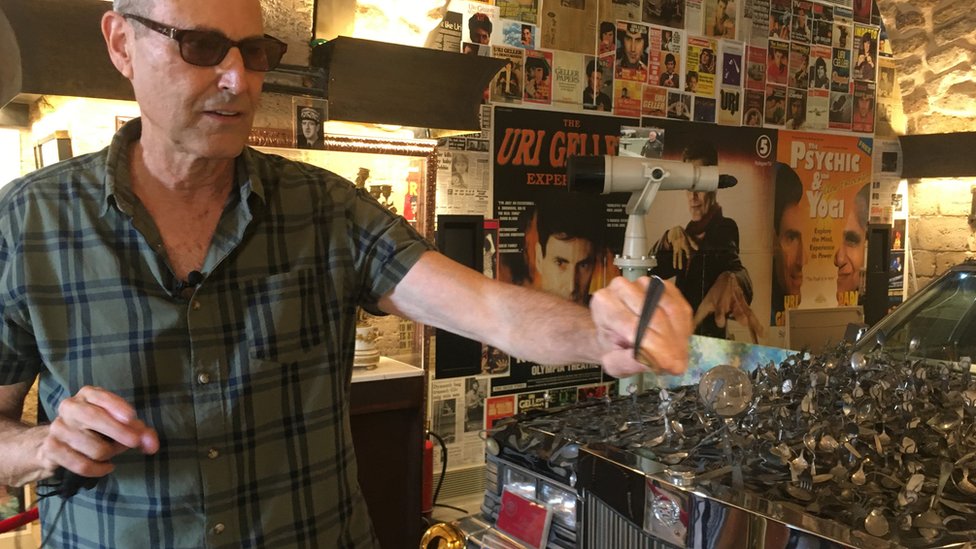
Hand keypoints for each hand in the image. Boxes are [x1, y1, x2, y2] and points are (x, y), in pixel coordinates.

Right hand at [38, 386, 158, 479]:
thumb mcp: (119, 425)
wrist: (57, 444)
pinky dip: (98, 469)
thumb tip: (152, 445)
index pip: (101, 397)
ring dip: (110, 454)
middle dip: (119, 432)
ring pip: (93, 447)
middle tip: (136, 442)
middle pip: (94, 418)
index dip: (116, 406)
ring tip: (113, 453)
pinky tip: (107, 467)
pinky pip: (81, 464)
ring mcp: (58, 428)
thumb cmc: (96, 430)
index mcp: (88, 395)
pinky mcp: (51, 449)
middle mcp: (70, 407)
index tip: (131, 417)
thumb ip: (139, 432)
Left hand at [589, 276, 692, 376]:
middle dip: (669, 344)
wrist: (616, 331)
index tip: (667, 365)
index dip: (654, 347)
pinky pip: (680, 305)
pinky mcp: (662, 286)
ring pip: (670, 309)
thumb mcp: (613, 362)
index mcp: (603, 303)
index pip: (632, 325)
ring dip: (678, 336)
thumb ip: (629, 362)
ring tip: (679, 355)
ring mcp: (644, 283)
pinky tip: (679, 340)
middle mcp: (621, 287)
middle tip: (676, 364)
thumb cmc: (613, 345)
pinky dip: (683, 325)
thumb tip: (653, 361)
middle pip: (654, 316)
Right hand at [660, 226, 697, 270]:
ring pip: (676, 256)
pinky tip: (674, 265)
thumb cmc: (684, 233)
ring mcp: (676, 247)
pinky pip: (674, 255)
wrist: (675, 229)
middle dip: (681, 261)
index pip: (687, 249)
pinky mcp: (674, 248)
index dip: (688, 253)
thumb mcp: (689, 236)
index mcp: (684, 242)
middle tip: (681, 268)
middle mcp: (680, 245)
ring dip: (676, 262)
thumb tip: (698, 249)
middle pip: (680, 254)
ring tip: (676, 268)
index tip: (689, 258)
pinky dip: (674, 260)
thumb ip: (693, 243)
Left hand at [693, 271, 763, 342]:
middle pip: (737, 308)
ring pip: (748, 312)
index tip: (720, 322)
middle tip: (744, 321)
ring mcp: (741, 304)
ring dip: (753, 322)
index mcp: (720, 301)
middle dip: (740, 315)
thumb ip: (699, 315)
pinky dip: (758, 324)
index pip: (720, 308)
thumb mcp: (706, 301)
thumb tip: (689, 328)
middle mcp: (732, 302)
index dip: (720, 315)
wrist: (729, 278)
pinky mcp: (747, 306)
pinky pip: (753, 315)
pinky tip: (762, 333)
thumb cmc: (716, 293)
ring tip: (759, 333)